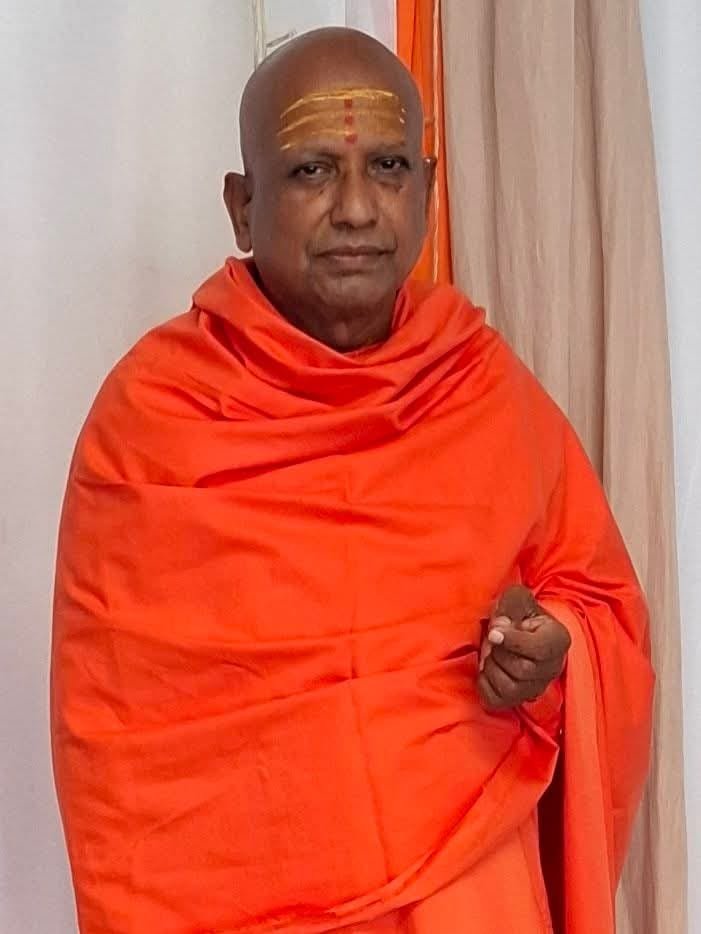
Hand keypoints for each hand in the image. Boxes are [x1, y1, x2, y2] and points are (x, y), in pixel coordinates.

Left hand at [477, 585, 570, 711]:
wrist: (519, 631)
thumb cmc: (519, 614)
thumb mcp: (517, 598)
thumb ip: (510, 607)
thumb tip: (499, 629)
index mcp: (558, 640)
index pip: (539, 649)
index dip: (512, 641)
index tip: (494, 632)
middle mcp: (552, 669)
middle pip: (522, 671)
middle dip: (499, 653)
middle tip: (493, 641)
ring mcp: (536, 688)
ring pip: (510, 689)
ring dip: (491, 668)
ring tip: (492, 654)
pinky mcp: (517, 700)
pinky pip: (496, 701)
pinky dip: (484, 685)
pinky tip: (487, 669)